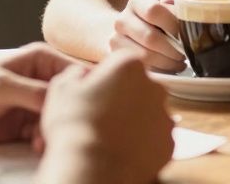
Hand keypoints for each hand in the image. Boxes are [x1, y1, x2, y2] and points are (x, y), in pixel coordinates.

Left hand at [0, 42, 85, 148]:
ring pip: (59, 117)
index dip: (81, 87)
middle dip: (65, 113)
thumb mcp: (1, 86)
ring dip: (53, 130)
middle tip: (56, 129)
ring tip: (41, 141)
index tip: (79, 106)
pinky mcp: (27, 123)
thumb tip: (62, 99)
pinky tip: (35, 145)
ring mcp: (35, 102)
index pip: (73, 70)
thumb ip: (32, 92)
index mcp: (40, 59)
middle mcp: (41, 79)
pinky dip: (43, 140)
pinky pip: (46, 132)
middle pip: (69, 97)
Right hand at [39, 52, 174, 182]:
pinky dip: (143, 143)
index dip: (104, 77)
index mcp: (129, 66)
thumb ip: (75, 73)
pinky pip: (155, 138)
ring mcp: (164, 115)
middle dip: (123, 98)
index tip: (94, 92)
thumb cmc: (76, 127)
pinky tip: (123, 149)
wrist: (92, 168)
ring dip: (135, 121)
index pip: (120, 62)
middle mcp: (154, 87)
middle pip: (138, 87)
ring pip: (149, 113)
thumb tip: (81, 74)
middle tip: (101, 116)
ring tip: (110, 136)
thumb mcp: (61, 88)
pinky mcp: (168, 142)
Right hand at [109, 0, 185, 72]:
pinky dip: (159, 71)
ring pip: (145, 56)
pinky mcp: (118, 60)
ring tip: (180, 62)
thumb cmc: (157, 22)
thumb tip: (182, 11)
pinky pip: (141, 68)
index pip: (154, 11)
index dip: (172, 24)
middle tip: (185, 53)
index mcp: (136, 3)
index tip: (185, 34)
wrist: (129, 34)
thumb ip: (176, 10)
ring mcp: (116, 41)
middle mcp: (122, 20)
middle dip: (173, 49)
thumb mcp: (166, 10)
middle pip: (150, 37)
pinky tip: (169, 68)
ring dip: (168, 62)